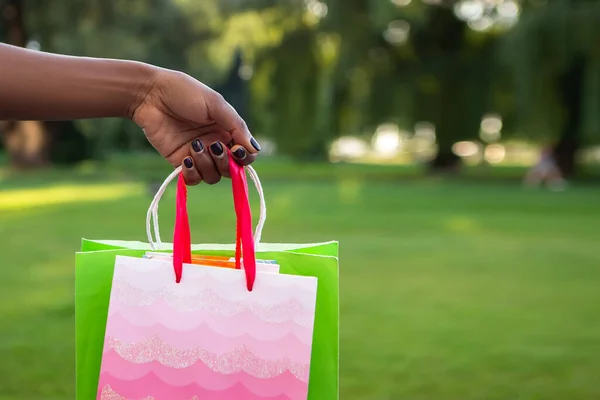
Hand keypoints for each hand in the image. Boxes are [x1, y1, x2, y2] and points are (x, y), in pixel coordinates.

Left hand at [131, 68, 260, 184]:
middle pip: (231, 170)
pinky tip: (186, 158)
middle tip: (212, 146)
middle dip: (225, 162)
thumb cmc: (183, 92)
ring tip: (193, 147)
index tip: (236, 150)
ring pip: (213, 176)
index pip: (246, 155)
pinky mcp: (180, 162)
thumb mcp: (215, 104)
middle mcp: (215, 145)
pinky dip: (192, 174)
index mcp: (228, 130)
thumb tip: (254, 150)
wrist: (150, 95)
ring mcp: (198, 155)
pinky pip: (194, 179)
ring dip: (206, 165)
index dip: (244, 158)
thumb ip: (237, 127)